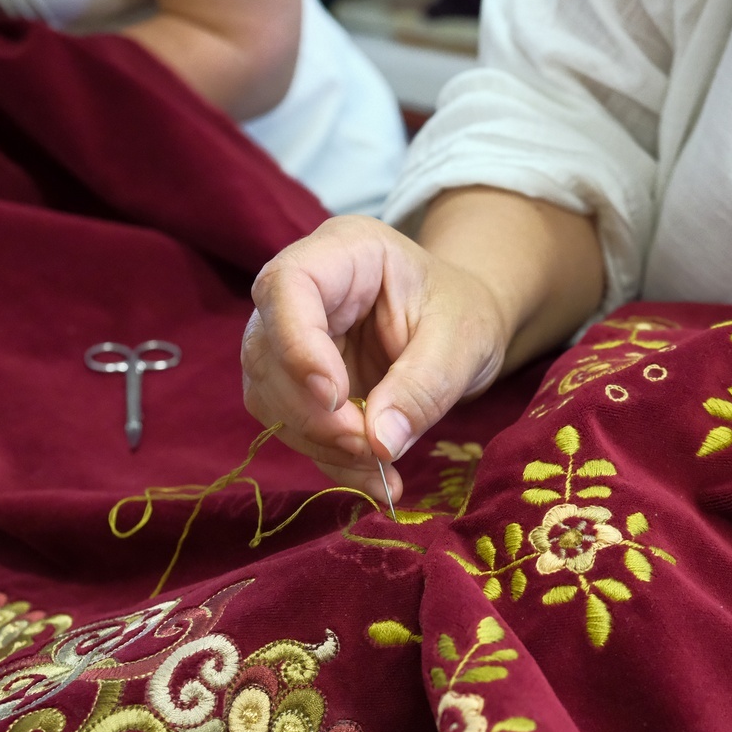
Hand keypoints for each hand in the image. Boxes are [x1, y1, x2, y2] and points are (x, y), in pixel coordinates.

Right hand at [242, 187, 605, 502]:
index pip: (288, 285)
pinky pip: (293, 426)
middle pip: (268, 351)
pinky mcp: (296, 383)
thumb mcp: (463, 341)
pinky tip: (376, 479)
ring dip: (319, 443)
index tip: (335, 397)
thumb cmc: (463, 312)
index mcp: (344, 252)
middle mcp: (302, 291)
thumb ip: (424, 386)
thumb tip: (381, 443)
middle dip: (314, 413)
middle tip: (370, 448)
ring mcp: (290, 337)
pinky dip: (331, 459)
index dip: (297, 345)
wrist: (462, 326)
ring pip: (269, 396)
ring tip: (381, 467)